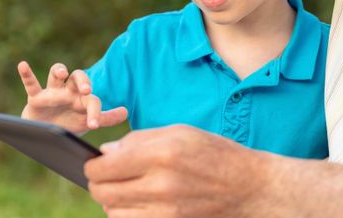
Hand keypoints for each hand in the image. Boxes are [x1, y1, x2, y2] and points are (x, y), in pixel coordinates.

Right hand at [17, 61, 127, 133]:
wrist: (47, 133)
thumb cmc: (70, 123)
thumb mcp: (87, 121)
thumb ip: (107, 118)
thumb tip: (127, 112)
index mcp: (83, 99)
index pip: (92, 100)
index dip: (95, 112)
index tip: (93, 125)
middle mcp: (69, 91)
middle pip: (77, 77)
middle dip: (82, 81)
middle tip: (86, 90)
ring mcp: (53, 92)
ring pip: (55, 74)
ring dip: (58, 70)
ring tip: (61, 72)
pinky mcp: (36, 96)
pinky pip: (31, 83)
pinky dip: (26, 74)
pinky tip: (23, 65)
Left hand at [84, 125, 276, 217]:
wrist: (249, 187)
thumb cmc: (215, 153)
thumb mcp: (179, 132)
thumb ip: (139, 140)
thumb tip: (105, 152)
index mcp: (161, 154)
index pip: (103, 167)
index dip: (93, 164)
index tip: (98, 162)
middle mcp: (161, 185)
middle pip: (102, 192)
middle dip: (99, 182)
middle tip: (110, 175)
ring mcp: (165, 212)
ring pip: (112, 212)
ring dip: (113, 200)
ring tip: (128, 188)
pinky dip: (127, 214)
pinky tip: (139, 202)